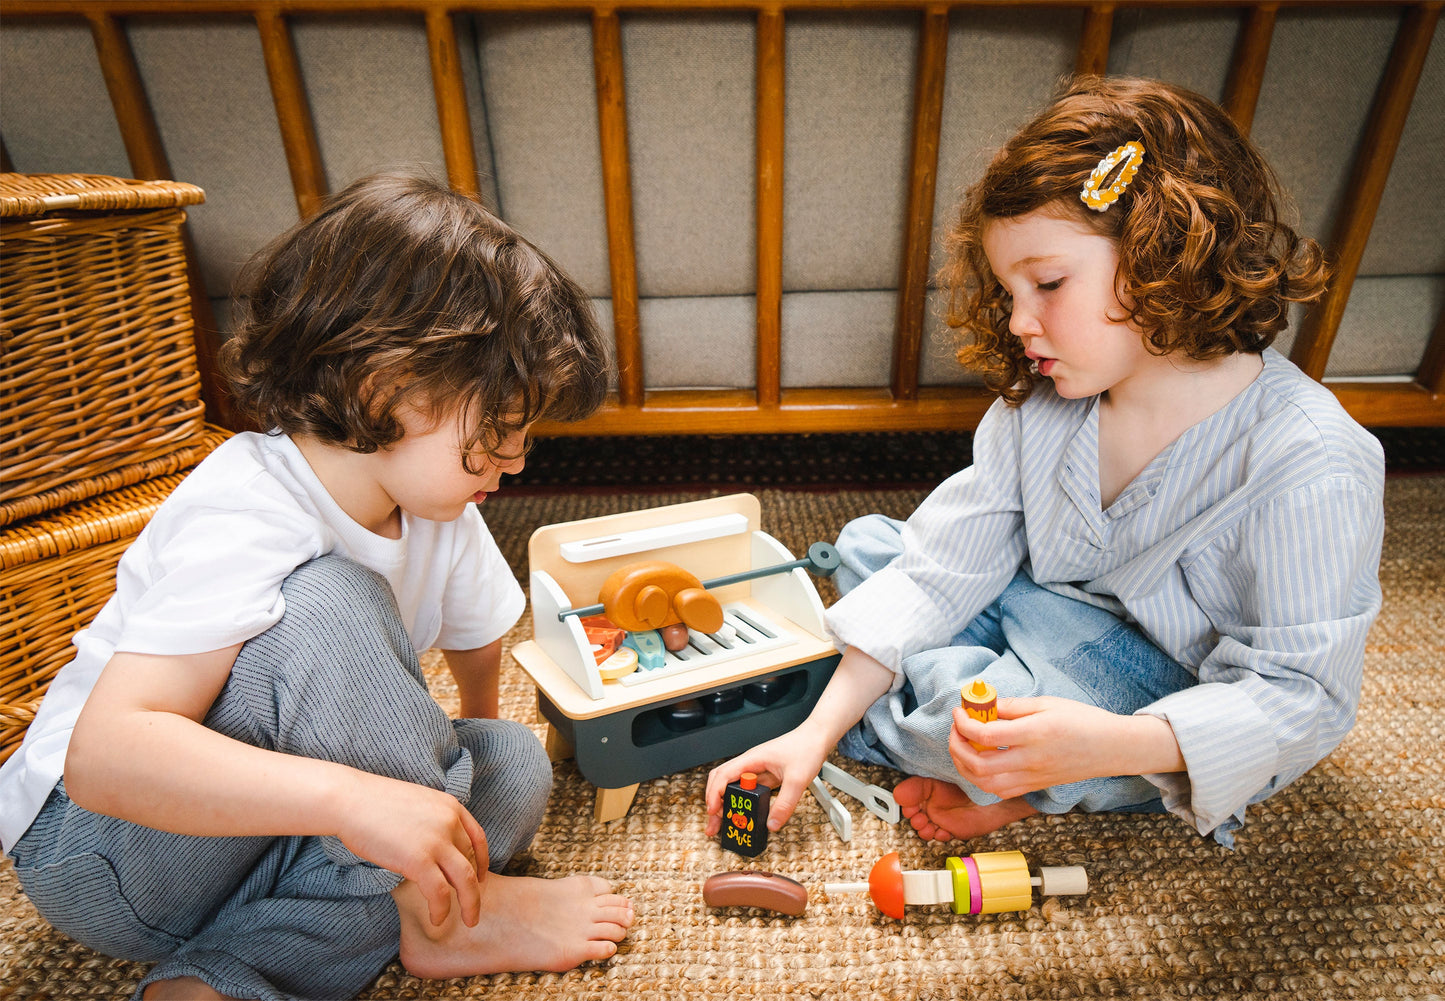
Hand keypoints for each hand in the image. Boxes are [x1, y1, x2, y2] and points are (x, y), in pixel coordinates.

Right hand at [334, 770, 490, 926]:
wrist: (350, 800)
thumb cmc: (374, 803)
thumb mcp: (417, 805)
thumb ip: (432, 822)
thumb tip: (434, 844)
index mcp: (450, 807)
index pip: (478, 838)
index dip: (482, 862)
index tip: (480, 878)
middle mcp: (450, 823)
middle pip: (473, 862)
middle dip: (476, 889)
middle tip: (474, 909)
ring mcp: (436, 841)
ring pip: (465, 881)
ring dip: (470, 905)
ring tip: (468, 921)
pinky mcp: (419, 860)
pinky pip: (440, 892)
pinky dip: (441, 910)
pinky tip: (436, 919)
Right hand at [703, 724, 831, 836]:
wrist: (817, 737)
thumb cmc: (806, 748)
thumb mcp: (798, 779)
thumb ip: (785, 803)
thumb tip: (771, 824)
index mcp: (752, 759)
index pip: (723, 775)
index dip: (714, 794)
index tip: (714, 812)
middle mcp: (750, 764)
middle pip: (721, 781)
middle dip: (714, 803)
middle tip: (714, 825)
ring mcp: (756, 770)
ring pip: (732, 787)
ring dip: (726, 804)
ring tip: (725, 824)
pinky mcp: (764, 776)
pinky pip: (747, 791)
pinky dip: (741, 804)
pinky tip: (744, 815)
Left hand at [949, 696, 1183, 798]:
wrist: (1111, 748)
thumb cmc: (1082, 720)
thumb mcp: (1046, 703)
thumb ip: (1012, 706)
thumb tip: (984, 706)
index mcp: (1033, 734)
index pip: (984, 736)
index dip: (963, 724)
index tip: (959, 711)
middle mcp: (1030, 760)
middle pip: (978, 765)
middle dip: (956, 747)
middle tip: (955, 730)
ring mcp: (1032, 777)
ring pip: (985, 784)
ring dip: (964, 766)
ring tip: (963, 747)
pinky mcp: (1035, 787)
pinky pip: (999, 791)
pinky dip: (981, 780)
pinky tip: (980, 762)